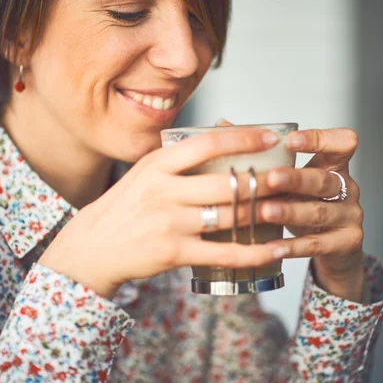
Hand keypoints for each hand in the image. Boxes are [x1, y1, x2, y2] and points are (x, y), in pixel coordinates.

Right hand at [39, 127, 285, 298]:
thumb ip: (180, 157)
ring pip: (230, 216)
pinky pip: (223, 252)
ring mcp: (168, 222)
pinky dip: (254, 252)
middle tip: (290, 180)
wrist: (92, 247)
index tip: (271, 138)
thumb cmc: (125, 207)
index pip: (207, 143)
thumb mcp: (145, 173)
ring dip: (264, 215)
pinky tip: (275, 250)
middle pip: (226, 182)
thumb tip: (224, 130)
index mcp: (157, 164)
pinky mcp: (173, 252)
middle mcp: (162, 190)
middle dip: (264, 182)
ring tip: (290, 211)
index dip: (243, 139)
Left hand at [259, 128, 363, 301]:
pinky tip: (273, 245)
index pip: (341, 142)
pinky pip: (318, 243)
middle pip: (324, 179)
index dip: (319, 139)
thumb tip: (224, 126)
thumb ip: (261, 154)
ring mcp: (348, 215)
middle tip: (271, 178)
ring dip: (290, 211)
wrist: (330, 246)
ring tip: (266, 211)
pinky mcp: (346, 242)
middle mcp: (345, 187)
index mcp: (332, 164)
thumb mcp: (286, 179)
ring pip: (319, 211)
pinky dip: (294, 245)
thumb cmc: (302, 204)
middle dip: (296, 178)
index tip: (290, 139)